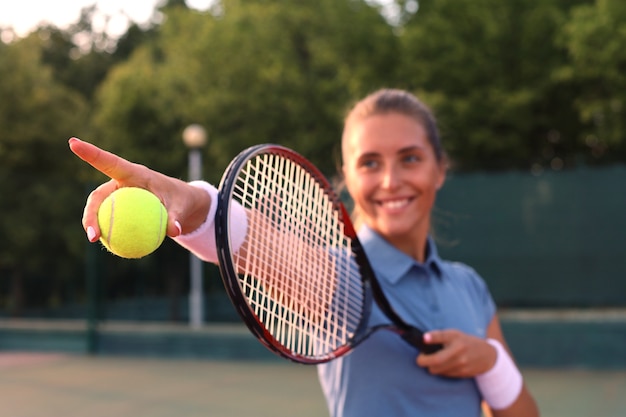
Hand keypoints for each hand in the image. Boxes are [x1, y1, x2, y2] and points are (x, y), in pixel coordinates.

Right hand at [68, 137, 211, 240]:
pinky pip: (108, 219)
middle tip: (92, 233)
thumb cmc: (180, 199)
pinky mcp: (119, 207)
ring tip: (94, 239)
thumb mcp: (182, 207)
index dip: (91, 153)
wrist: (181, 204)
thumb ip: (176, 217)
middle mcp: (122, 183)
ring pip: (99, 208)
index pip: (110, 162)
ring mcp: (119, 196)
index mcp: (135, 173)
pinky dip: (106, 230)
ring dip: (93, 223)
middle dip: (90, 211)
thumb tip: (175, 231)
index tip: (72, 143)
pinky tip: (106, 245)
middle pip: (98, 195)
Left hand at [416, 329, 496, 377]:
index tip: (424, 339)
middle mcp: (459, 350)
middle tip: (420, 358)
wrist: (487, 356)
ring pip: (437, 370)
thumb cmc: (465, 342)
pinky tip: (443, 365)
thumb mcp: (455, 334)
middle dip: (422, 360)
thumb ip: (440, 336)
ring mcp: (461, 363)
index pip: (442, 336)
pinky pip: (444, 374)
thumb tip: (423, 340)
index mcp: (456, 337)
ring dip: (431, 366)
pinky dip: (440, 370)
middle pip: (435, 360)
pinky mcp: (462, 373)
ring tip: (433, 360)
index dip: (432, 337)